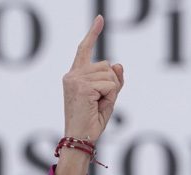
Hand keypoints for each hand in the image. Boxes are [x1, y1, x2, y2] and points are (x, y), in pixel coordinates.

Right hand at [62, 15, 123, 142]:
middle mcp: (72, 75)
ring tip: (98, 106)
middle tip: (100, 103)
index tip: (100, 19)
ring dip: (111, 92)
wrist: (80, 139)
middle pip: (107, 66)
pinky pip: (110, 85)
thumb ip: (113, 81)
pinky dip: (110, 97)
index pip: (84, 49)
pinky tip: (98, 106)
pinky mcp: (82, 86)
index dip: (93, 34)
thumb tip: (118, 64)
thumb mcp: (107, 99)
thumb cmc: (91, 122)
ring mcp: (75, 79)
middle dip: (112, 84)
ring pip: (110, 76)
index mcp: (75, 75)